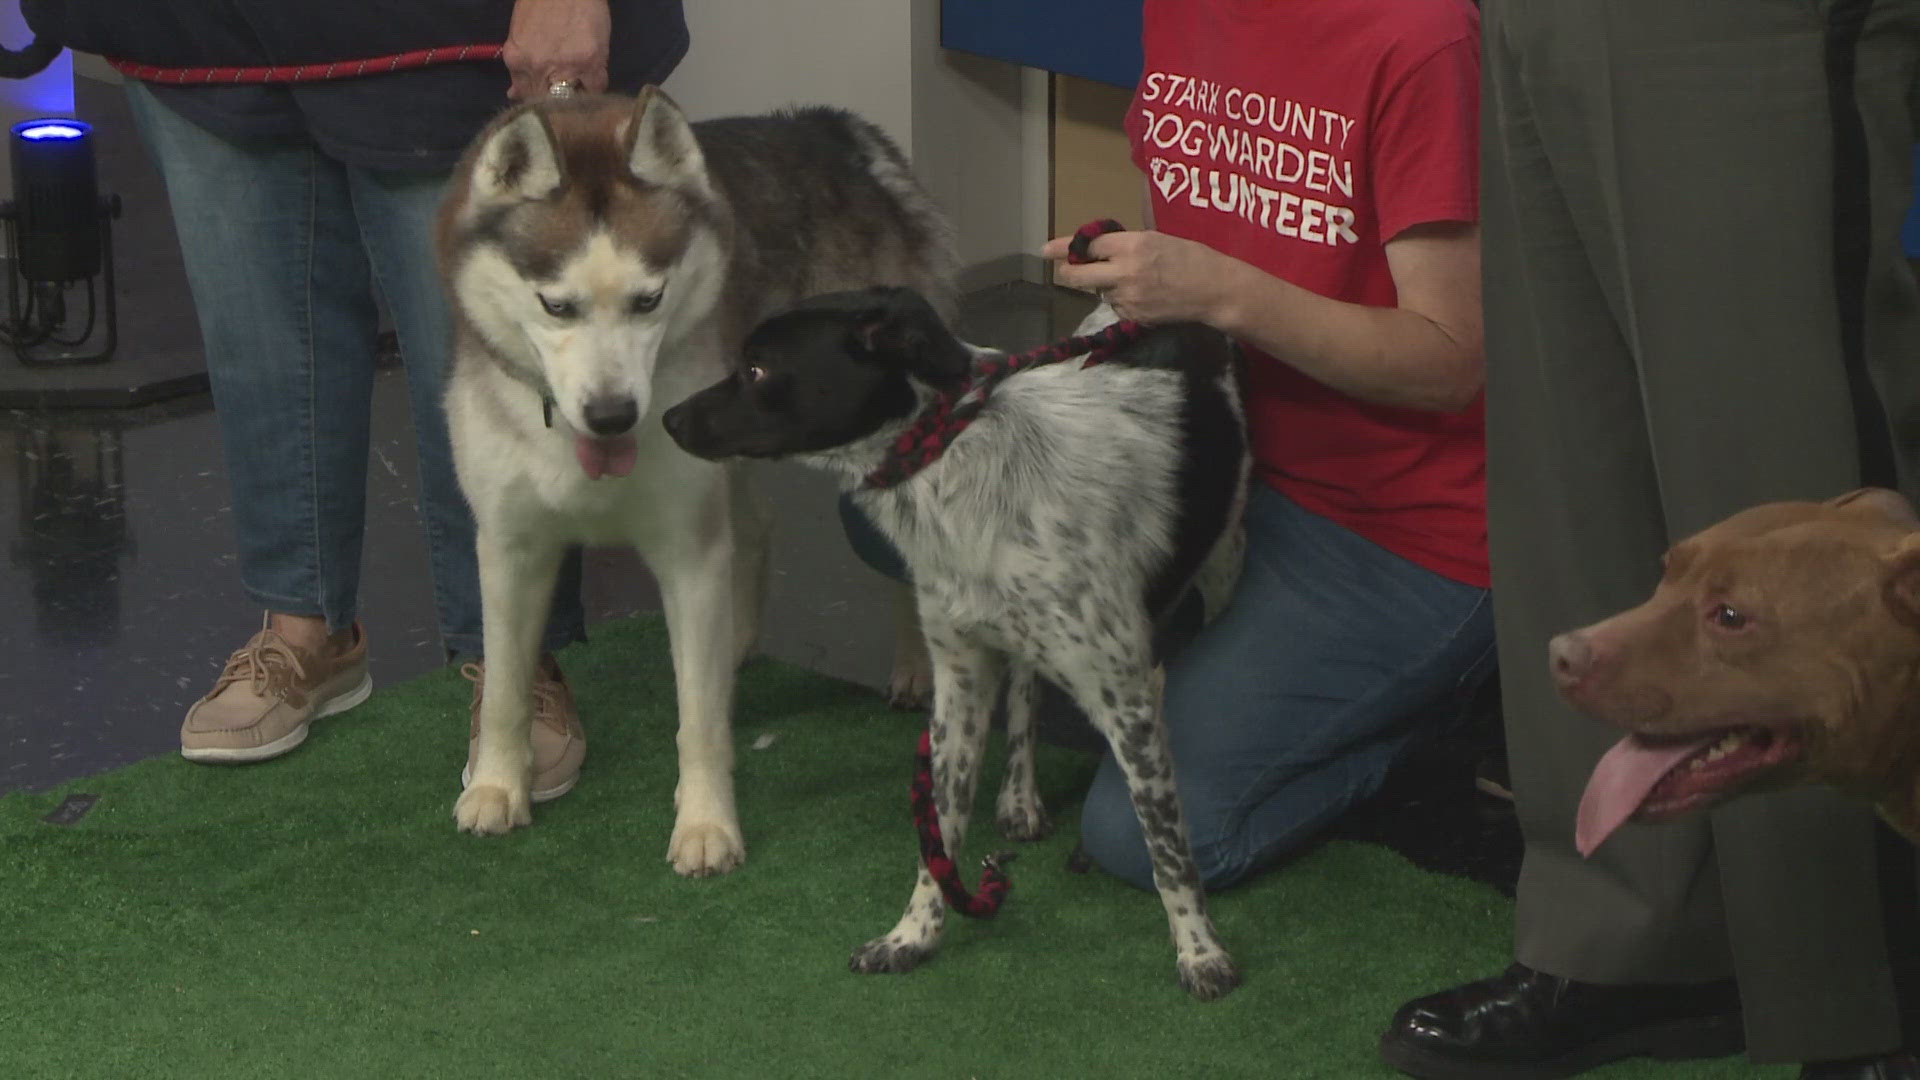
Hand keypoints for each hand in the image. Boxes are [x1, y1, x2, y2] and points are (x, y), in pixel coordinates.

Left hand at [503, 0, 610, 99]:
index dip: (537, 101)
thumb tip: (515, 93)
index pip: (527, 98)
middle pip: (548, 103)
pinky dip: (595, 86)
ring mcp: (566, 67)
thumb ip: (518, 66)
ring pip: (573, 100)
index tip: (544, 100)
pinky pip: (596, 88)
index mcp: (517, 60)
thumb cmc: (540, 2)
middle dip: (555, 101)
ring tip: (578, 85)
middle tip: (562, 94)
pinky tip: (592, 77)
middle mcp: (539, 68)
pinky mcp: (592, 62)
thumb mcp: (519, 34)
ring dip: (576, 96)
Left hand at [1040, 228, 1232, 325]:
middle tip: (1067, 269)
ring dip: (1104, 285)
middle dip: (1069, 272)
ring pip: (1098, 291)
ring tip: (1133, 279)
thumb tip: (1095, 249)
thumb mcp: (1155, 238)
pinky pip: (1115, 306)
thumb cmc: (1189, 256)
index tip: (1045, 250)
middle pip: (1077, 276)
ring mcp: (1127, 298)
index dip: (1063, 248)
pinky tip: (1143, 295)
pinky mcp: (1132, 317)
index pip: (1086, 246)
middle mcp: (1124, 272)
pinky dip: (1120, 300)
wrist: (1213, 290)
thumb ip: (1124, 244)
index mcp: (1131, 245)